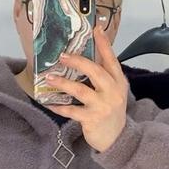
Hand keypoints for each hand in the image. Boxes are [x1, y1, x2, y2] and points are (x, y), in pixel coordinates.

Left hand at [45, 23, 128, 152]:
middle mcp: (112, 92)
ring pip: (80, 90)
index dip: (104, 44)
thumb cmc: (111, 111)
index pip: (111, 60)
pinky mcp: (91, 119)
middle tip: (63, 56)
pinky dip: (59, 107)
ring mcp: (102, 106)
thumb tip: (83, 59)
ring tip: (50, 77)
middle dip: (78, 62)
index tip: (96, 28)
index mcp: (118, 82)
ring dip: (63, 83)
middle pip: (96, 72)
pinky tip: (49, 103)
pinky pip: (71, 111)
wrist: (117, 139)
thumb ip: (104, 77)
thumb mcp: (114, 92)